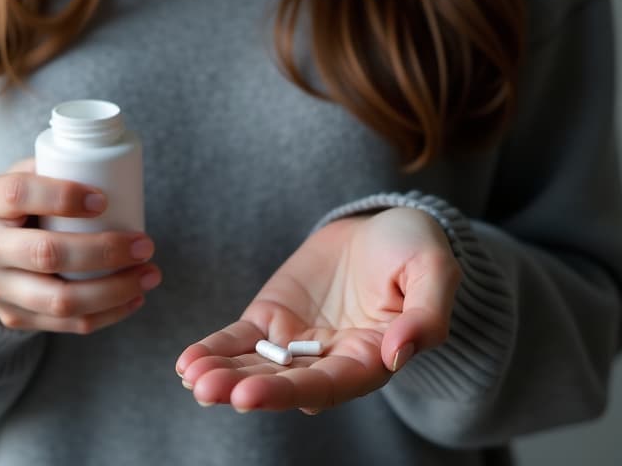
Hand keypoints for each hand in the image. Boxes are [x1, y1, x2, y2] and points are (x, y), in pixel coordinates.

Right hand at [0, 158, 159, 333]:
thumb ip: (56, 169)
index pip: (19, 194)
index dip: (63, 196)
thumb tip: (114, 172)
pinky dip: (108, 313)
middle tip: (145, 244)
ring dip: (115, 290)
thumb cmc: (16, 206)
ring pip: (61, 300)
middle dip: (105, 251)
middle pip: (47, 254)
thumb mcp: (22, 177)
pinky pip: (67, 324)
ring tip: (150, 274)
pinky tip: (135, 298)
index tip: (104, 200)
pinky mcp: (13, 317)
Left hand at [176, 207, 460, 413]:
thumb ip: (426, 316)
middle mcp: (329, 361)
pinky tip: (187, 363)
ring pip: (256, 367)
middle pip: (283, 383)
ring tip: (192, 377)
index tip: (249, 396)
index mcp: (371, 360)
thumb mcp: (434, 273)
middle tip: (207, 390)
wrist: (383, 225)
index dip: (288, 393)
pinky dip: (215, 350)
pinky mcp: (271, 320)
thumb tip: (398, 354)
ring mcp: (296, 343)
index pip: (327, 386)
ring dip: (222, 375)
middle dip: (243, 388)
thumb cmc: (415, 249)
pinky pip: (240, 341)